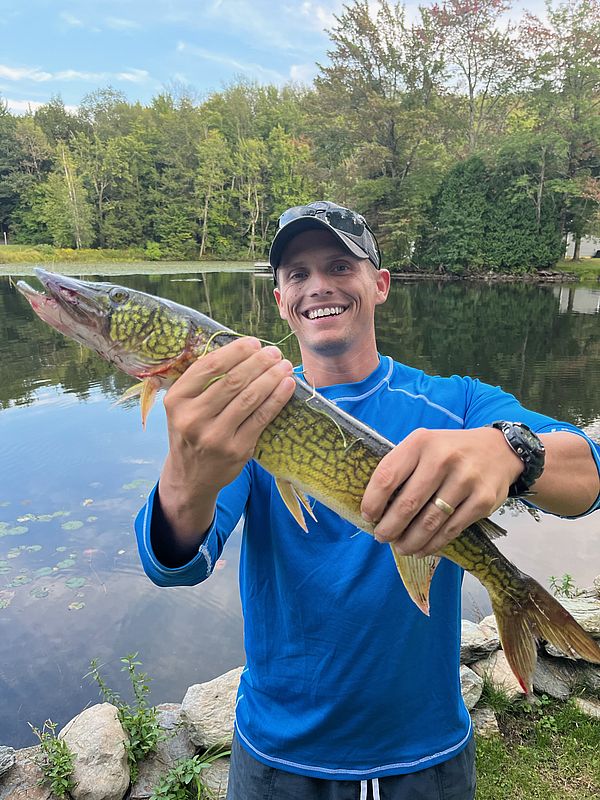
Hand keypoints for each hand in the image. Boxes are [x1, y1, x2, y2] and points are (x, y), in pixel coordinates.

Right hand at [159, 337, 294, 538]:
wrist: (190, 477)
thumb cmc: (191, 432)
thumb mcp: (183, 407)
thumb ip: (203, 382)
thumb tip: (243, 351)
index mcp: (177, 400)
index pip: (210, 366)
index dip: (236, 351)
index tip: (253, 342)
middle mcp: (192, 418)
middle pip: (233, 380)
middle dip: (259, 362)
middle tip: (274, 352)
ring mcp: (215, 436)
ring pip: (250, 398)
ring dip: (272, 377)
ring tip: (285, 366)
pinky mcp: (236, 450)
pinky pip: (262, 418)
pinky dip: (277, 399)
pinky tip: (287, 386)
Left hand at [360, 427, 523, 555]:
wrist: (498, 450)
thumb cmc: (449, 451)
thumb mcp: (424, 446)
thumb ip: (402, 468)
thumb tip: (376, 507)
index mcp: (421, 442)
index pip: (387, 476)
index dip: (373, 501)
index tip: (368, 516)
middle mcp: (443, 458)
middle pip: (407, 504)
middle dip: (389, 527)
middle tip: (381, 537)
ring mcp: (465, 479)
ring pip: (429, 522)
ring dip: (410, 541)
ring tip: (400, 547)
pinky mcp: (483, 500)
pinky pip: (451, 529)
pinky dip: (433, 544)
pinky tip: (422, 548)